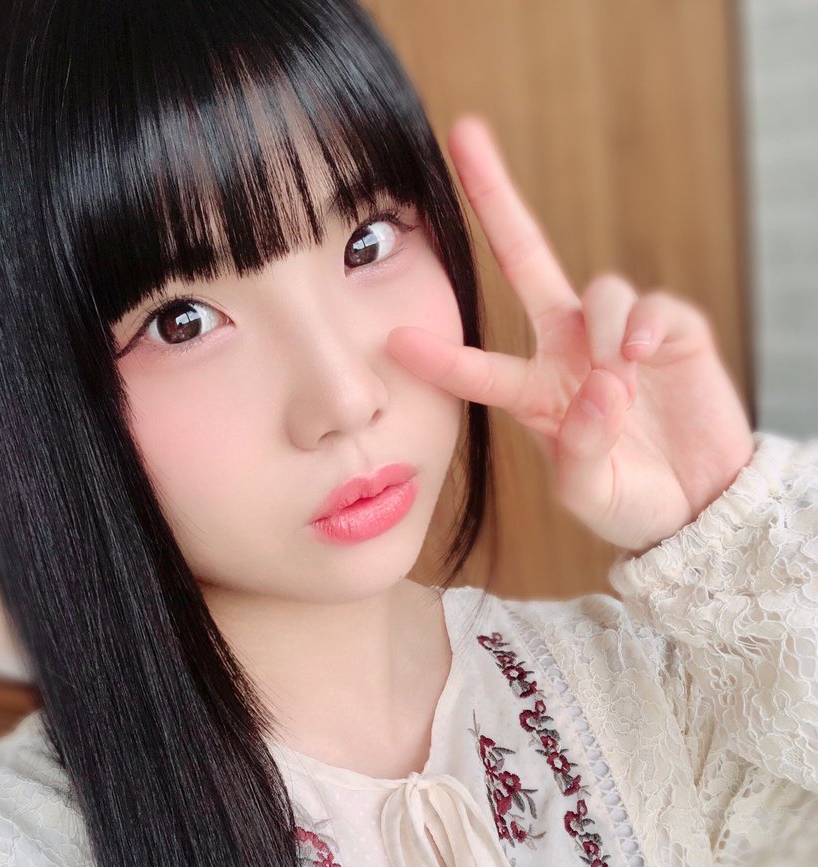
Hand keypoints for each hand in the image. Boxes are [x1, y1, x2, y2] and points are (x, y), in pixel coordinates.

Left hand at [386, 114, 755, 553]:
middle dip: (497, 197)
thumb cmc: (629, 503)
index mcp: (535, 392)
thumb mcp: (592, 496)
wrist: (697, 505)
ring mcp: (619, 336)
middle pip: (527, 258)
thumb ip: (583, 455)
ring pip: (598, 291)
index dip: (440, 357)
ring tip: (617, 380)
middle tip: (465, 136)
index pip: (479, 365)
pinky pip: (652, 308)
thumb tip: (601, 390)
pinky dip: (645, 326)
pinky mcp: (674, 332)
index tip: (393, 341)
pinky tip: (642, 357)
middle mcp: (569, 349)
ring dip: (604, 330)